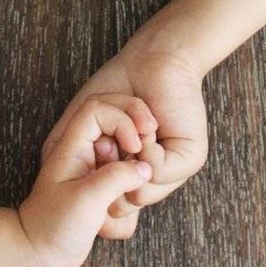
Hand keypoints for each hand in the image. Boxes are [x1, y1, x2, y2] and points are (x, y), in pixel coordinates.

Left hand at [18, 94, 155, 266]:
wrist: (40, 254)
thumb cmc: (54, 225)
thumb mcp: (86, 200)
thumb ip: (117, 178)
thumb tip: (146, 168)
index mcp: (74, 144)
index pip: (101, 109)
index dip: (123, 121)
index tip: (136, 147)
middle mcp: (86, 153)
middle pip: (119, 131)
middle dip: (133, 156)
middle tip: (138, 179)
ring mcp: (96, 171)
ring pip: (128, 161)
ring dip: (131, 186)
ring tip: (112, 210)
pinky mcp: (104, 191)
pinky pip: (128, 185)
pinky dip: (128, 205)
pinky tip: (109, 223)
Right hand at [42, 34, 207, 239]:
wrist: (151, 59)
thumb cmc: (115, 87)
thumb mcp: (81, 126)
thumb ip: (76, 161)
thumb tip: (80, 200)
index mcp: (129, 171)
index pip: (111, 207)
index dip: (95, 184)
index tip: (94, 151)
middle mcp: (151, 175)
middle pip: (125, 205)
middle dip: (110, 173)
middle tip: (111, 141)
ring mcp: (172, 169)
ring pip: (142, 192)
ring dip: (129, 157)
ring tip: (132, 132)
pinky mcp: (189, 159)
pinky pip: (158, 172)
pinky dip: (146, 149)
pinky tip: (149, 127)